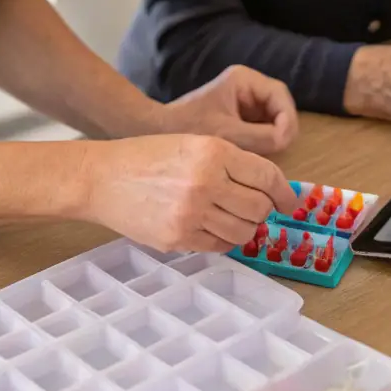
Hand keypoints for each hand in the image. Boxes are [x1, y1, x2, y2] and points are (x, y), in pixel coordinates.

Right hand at [84, 134, 298, 253]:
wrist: (101, 177)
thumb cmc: (148, 156)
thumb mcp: (192, 144)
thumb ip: (230, 162)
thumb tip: (268, 189)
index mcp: (212, 151)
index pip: (266, 175)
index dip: (284, 191)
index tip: (289, 200)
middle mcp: (205, 182)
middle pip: (259, 207)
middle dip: (263, 210)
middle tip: (255, 207)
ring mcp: (191, 214)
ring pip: (243, 232)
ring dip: (245, 227)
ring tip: (231, 217)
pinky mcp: (177, 238)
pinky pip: (219, 247)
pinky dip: (223, 240)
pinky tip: (211, 226)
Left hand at [167, 65, 299, 155]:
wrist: (159, 132)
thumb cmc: (190, 128)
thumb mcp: (228, 134)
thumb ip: (261, 136)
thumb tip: (285, 140)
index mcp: (243, 80)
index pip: (279, 94)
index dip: (287, 117)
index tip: (283, 140)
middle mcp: (247, 87)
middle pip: (279, 106)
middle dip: (282, 127)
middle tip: (279, 150)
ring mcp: (245, 102)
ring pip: (274, 119)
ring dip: (274, 136)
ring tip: (266, 154)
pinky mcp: (241, 118)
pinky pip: (263, 128)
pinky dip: (265, 141)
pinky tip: (255, 154)